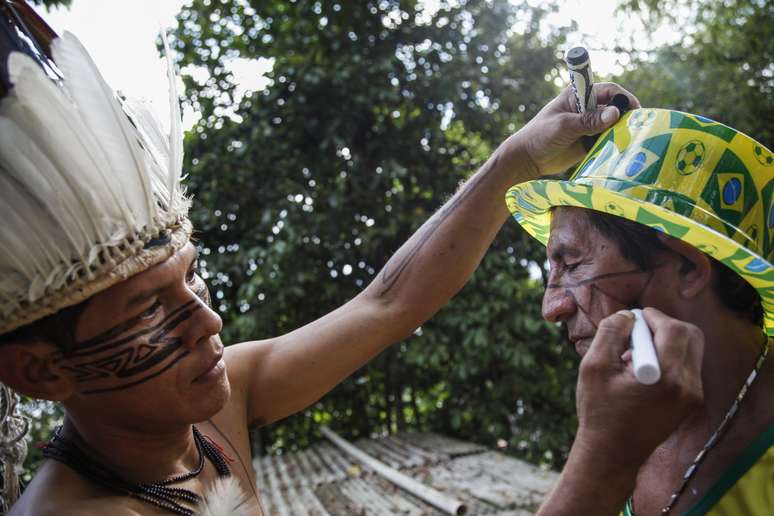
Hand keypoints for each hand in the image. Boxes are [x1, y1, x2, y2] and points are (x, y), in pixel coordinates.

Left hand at [511, 82, 640, 176]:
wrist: (528, 159)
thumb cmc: (540, 136)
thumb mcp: (564, 126)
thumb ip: (588, 121)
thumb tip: (615, 113)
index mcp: (579, 95)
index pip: (608, 90)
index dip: (623, 97)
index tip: (634, 108)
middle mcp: (588, 108)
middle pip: (615, 107)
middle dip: (626, 116)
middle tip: (636, 128)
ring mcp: (590, 126)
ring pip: (614, 125)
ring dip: (622, 132)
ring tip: (632, 141)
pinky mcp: (591, 142)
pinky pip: (608, 141)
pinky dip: (615, 145)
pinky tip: (622, 152)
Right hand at [574, 307, 703, 466]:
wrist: (612, 453)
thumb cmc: (599, 411)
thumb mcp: (594, 367)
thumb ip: (610, 333)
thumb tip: (628, 315)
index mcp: (666, 378)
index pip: (674, 330)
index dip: (653, 317)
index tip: (633, 318)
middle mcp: (688, 387)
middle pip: (691, 335)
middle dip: (664, 325)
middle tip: (636, 333)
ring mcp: (693, 396)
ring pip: (690, 349)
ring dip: (665, 342)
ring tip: (634, 356)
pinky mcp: (691, 402)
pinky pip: (686, 366)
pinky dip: (667, 358)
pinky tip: (641, 371)